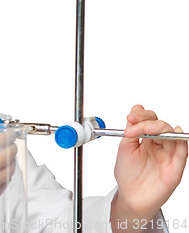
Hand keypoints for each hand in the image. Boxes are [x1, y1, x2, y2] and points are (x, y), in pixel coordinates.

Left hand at [112, 105, 187, 228]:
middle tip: (134, 124)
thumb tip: (135, 110)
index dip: (141, 116)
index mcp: (147, 139)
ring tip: (146, 129)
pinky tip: (175, 132)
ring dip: (160, 128)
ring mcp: (168, 155)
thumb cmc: (128, 174)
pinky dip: (180, 141)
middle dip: (148, 121)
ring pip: (172, 135)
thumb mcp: (125, 148)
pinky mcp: (175, 167)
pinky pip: (182, 151)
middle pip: (161, 126)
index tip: (130, 117)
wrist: (131, 196)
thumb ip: (131, 130)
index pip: (149, 120)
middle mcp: (159, 145)